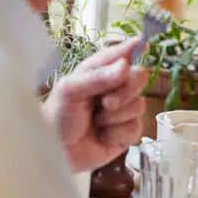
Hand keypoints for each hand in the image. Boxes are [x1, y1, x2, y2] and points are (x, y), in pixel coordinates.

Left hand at [43, 37, 147, 172]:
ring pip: (139, 105)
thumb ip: (98, 77)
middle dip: (126, 92)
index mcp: (98, 71)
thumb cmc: (57, 116)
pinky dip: (118, 134)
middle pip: (140, 78)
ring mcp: (122, 110)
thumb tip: (126, 66)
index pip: (120, 54)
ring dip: (116, 117)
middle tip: (106, 103)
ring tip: (97, 123)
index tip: (143, 43)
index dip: (133, 48)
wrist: (54, 153)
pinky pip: (136, 128)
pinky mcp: (126, 133)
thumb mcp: (70, 91)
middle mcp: (114, 88)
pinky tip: (103, 137)